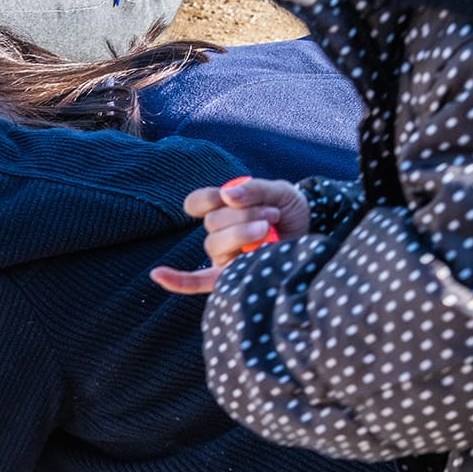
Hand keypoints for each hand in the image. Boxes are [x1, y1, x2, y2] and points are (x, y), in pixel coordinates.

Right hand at [150, 176, 311, 294]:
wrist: (314, 235)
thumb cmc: (293, 212)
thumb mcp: (279, 191)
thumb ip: (254, 189)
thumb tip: (228, 195)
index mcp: (223, 210)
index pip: (197, 203)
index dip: (208, 198)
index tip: (229, 196)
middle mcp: (219, 233)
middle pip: (211, 222)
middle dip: (243, 215)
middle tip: (272, 215)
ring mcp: (223, 256)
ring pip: (214, 243)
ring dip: (241, 232)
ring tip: (269, 230)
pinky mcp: (230, 277)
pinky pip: (198, 282)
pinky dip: (177, 280)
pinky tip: (157, 275)